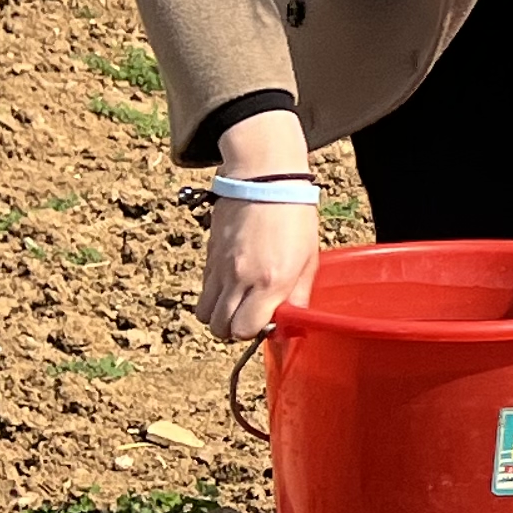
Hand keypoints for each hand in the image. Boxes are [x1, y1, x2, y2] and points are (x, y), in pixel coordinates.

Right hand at [198, 113, 320, 337]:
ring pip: (205, 314)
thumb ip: (298, 295)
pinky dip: (214, 297)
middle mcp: (241, 278)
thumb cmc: (294, 216)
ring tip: (238, 304)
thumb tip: (291, 323)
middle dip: (234, 330)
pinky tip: (231, 285)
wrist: (264, 179)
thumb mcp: (309, 258)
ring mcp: (221, 268)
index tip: (267, 323)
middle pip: (220, 328)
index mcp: (270, 281)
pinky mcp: (209, 257)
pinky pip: (203, 291)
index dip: (255, 333)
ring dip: (219, 316)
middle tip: (250, 317)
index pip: (246, 329)